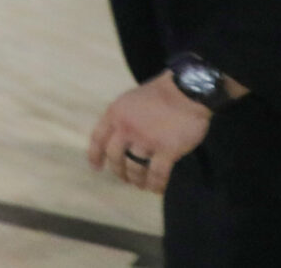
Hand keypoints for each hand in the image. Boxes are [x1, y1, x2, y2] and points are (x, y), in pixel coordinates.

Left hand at [88, 72, 210, 193]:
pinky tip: (157, 188)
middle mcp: (126, 128)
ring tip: (141, 185)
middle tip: (125, 179)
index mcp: (115, 114)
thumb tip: (117, 136)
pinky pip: (157, 174)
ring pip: (135, 168)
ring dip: (137, 180)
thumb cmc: (160, 95)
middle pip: (115, 156)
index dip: (95, 155)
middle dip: (119, 171)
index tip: (96, 167)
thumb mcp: (130, 101)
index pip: (98, 138)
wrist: (186, 92)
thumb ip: (122, 118)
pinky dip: (156, 184)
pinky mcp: (166, 150)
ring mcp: (146, 140)